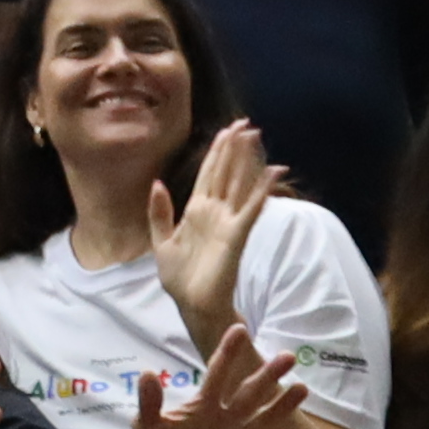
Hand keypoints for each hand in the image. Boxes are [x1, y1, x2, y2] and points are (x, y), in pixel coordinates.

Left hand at [125, 321, 311, 428]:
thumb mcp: (147, 427)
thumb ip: (149, 402)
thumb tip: (145, 373)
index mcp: (203, 405)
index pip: (218, 373)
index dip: (228, 352)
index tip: (239, 328)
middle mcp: (226, 418)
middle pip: (250, 392)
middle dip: (268, 375)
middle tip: (288, 356)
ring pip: (265, 419)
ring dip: (283, 405)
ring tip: (302, 388)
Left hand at [140, 120, 277, 342]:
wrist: (191, 304)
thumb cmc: (179, 277)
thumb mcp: (160, 241)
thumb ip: (159, 213)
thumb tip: (158, 183)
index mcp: (196, 210)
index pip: (210, 173)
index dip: (218, 151)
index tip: (227, 129)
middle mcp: (215, 212)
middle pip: (227, 173)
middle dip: (235, 148)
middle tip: (246, 123)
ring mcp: (227, 223)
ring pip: (239, 184)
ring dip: (248, 161)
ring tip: (256, 137)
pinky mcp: (236, 237)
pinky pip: (250, 210)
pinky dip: (261, 192)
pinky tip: (271, 174)